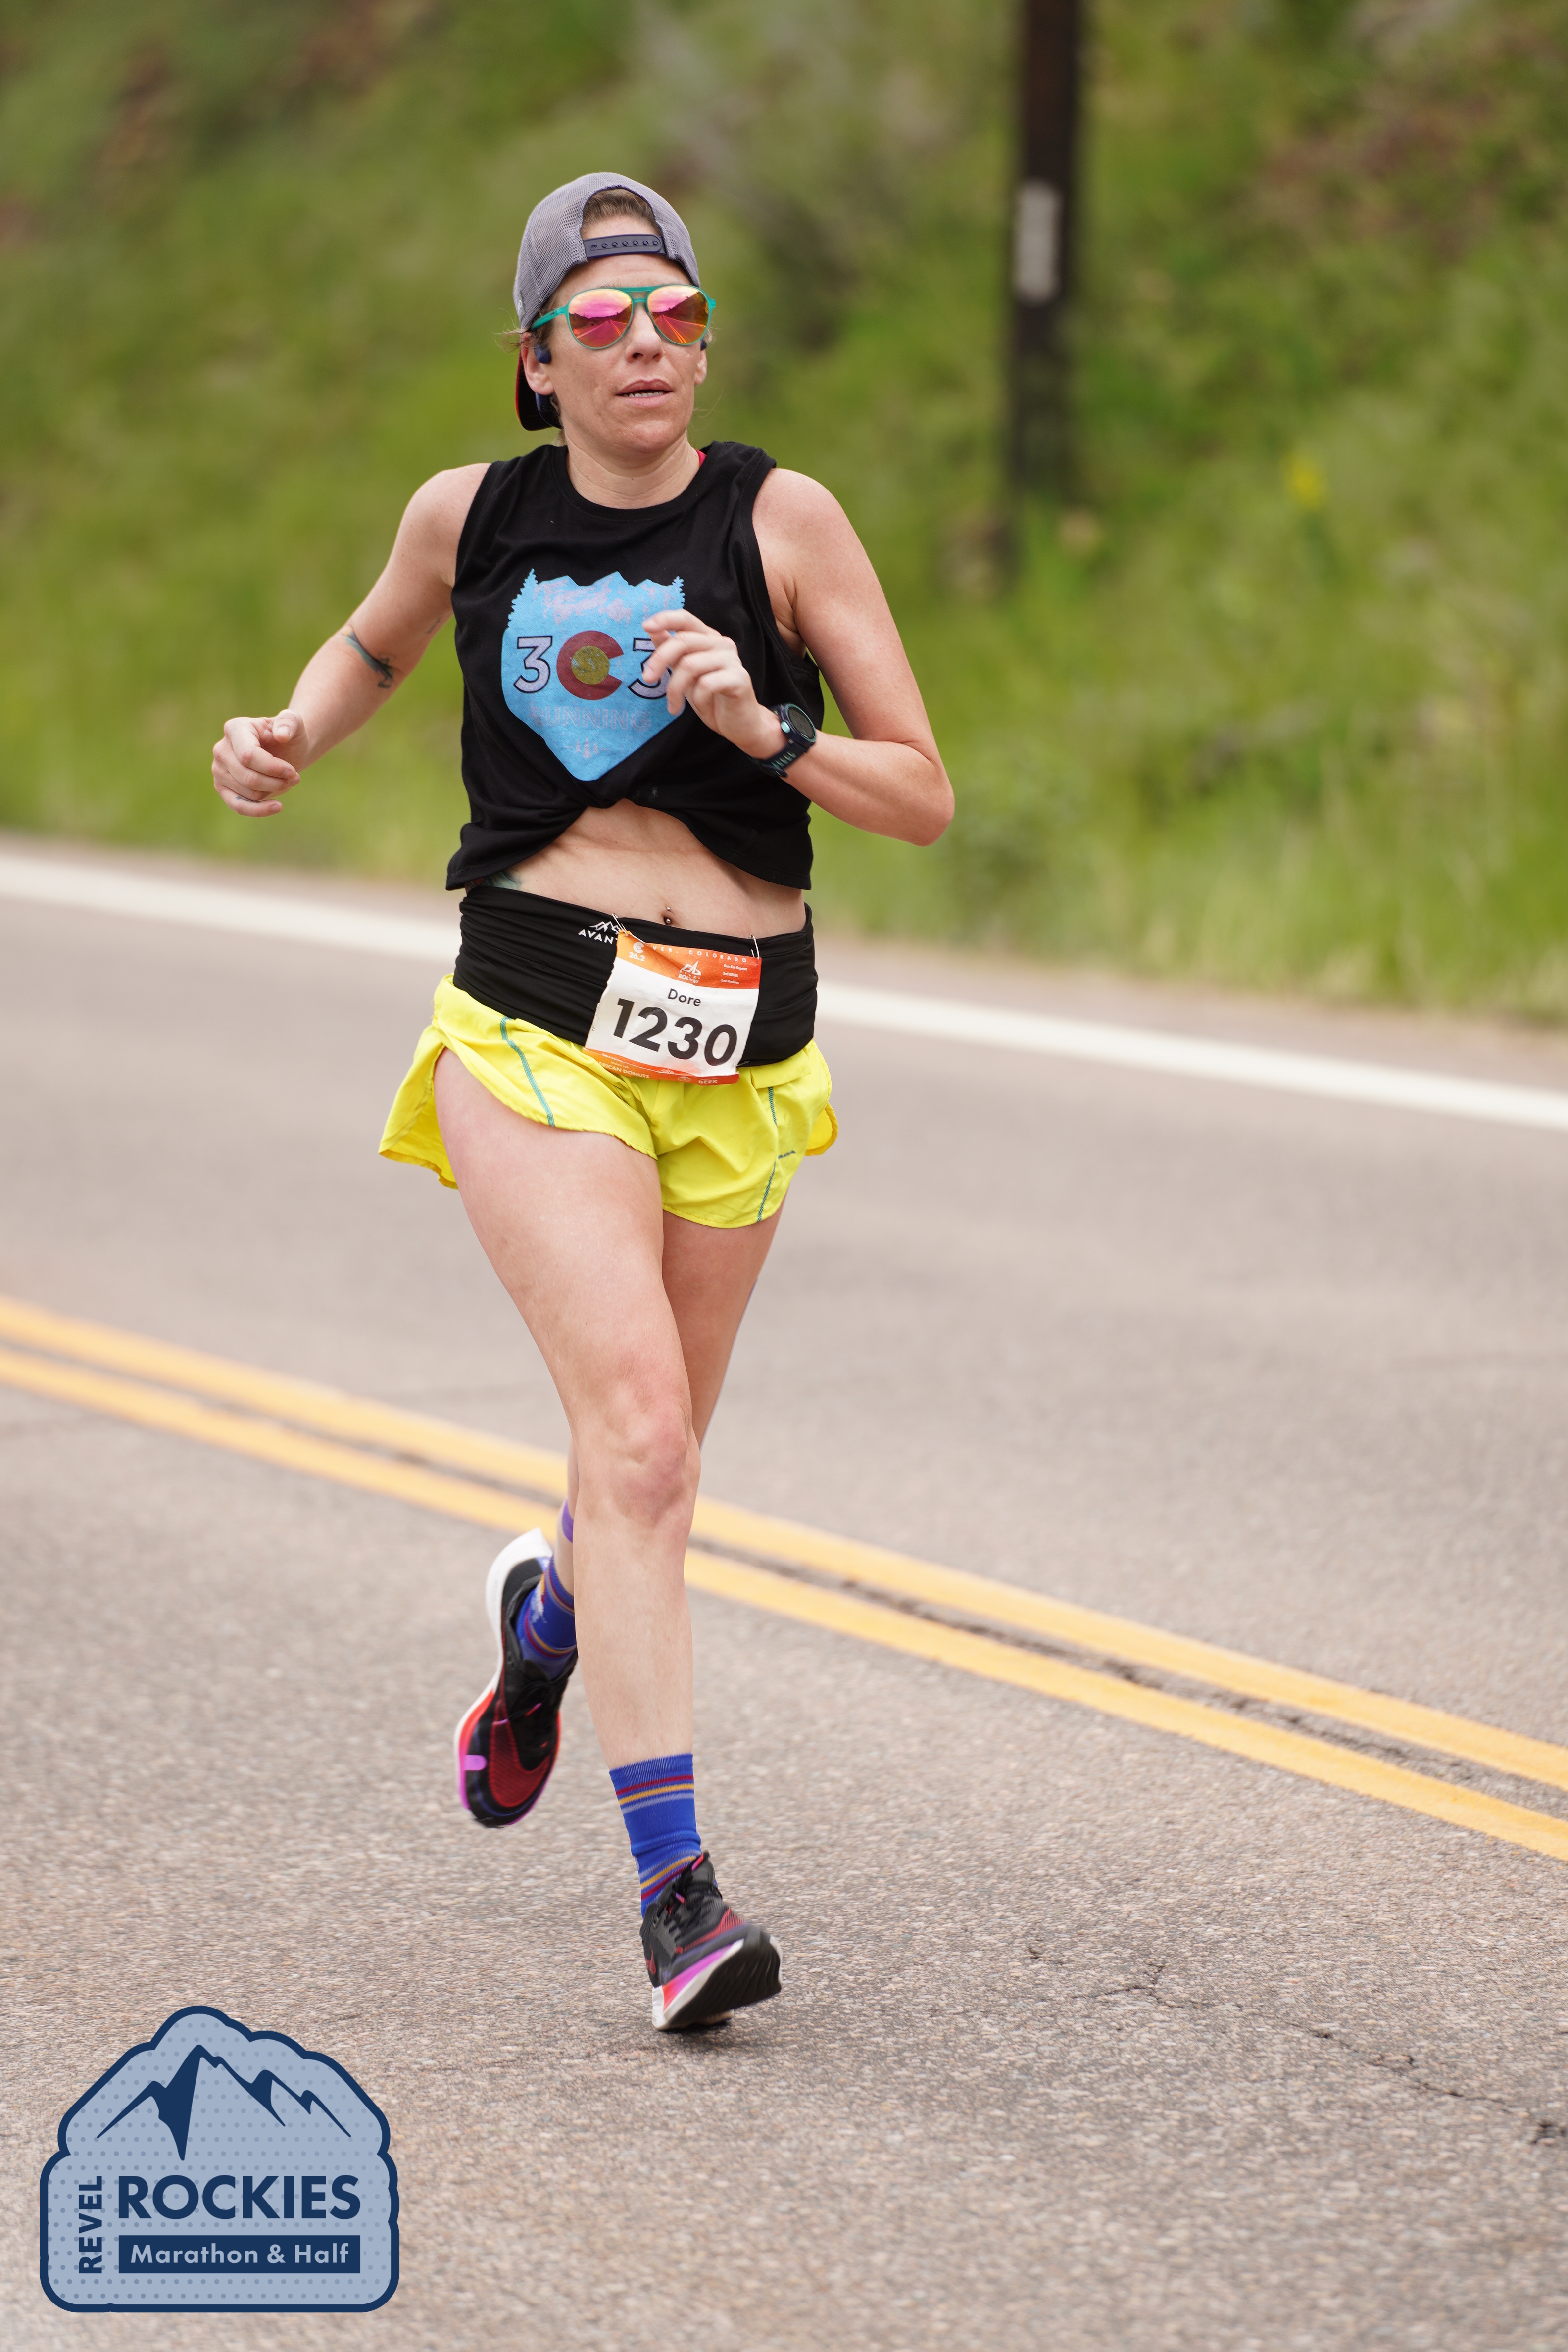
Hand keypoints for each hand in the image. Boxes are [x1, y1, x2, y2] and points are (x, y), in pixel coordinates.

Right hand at [211, 710, 307, 817]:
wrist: (284, 751)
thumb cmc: (288, 736)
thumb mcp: (294, 723)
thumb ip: (289, 722)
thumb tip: (281, 735)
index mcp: (235, 729)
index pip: (248, 756)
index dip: (273, 768)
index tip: (293, 772)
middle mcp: (221, 749)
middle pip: (249, 778)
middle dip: (277, 782)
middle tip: (294, 777)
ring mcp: (218, 770)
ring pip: (249, 793)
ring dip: (274, 791)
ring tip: (287, 781)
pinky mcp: (222, 787)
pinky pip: (238, 806)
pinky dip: (259, 810)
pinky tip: (277, 807)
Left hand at [641, 610, 780, 760]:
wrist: (738, 724)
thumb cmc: (711, 698)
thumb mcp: (684, 674)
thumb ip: (671, 651)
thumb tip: (651, 629)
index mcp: (708, 638)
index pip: (686, 619)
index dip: (665, 619)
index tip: (646, 626)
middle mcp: (722, 644)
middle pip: (683, 641)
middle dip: (659, 660)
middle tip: (647, 679)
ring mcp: (732, 660)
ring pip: (690, 665)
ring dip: (675, 689)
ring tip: (673, 706)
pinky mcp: (739, 678)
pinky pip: (706, 684)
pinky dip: (698, 700)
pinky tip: (703, 708)